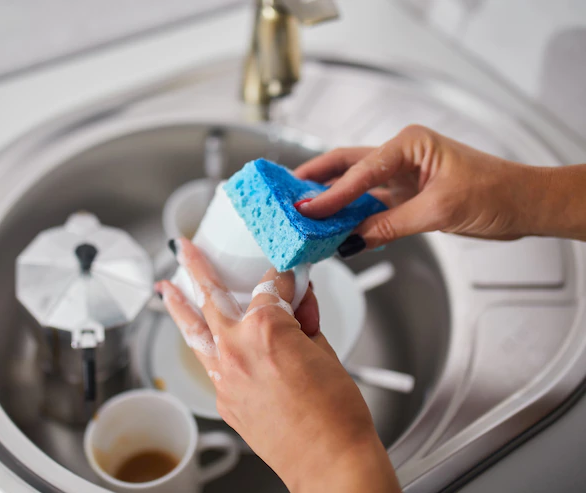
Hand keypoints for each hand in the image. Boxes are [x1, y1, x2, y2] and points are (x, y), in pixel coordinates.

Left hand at [156, 238, 399, 492]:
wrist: (329, 462)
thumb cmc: (335, 414)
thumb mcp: (326, 351)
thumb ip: (303, 321)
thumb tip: (296, 303)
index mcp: (265, 329)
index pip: (270, 288)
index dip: (283, 279)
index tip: (290, 277)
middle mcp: (237, 348)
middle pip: (211, 296)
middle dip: (196, 268)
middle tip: (185, 249)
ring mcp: (225, 376)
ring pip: (194, 332)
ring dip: (179, 307)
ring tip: (165, 288)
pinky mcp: (224, 399)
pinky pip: (210, 364)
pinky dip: (208, 347)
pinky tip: (204, 339)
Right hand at [294, 125, 554, 254]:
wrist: (524, 203)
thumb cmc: (496, 191)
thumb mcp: (439, 210)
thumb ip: (390, 224)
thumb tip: (351, 239)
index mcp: (410, 144)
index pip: (359, 170)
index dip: (330, 193)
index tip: (306, 207)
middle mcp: (402, 155)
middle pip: (347, 165)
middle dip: (315, 178)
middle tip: (285, 192)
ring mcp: (403, 175)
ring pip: (356, 186)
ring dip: (331, 199)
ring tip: (303, 211)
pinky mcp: (407, 195)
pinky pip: (371, 205)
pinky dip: (352, 215)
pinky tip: (335, 226)